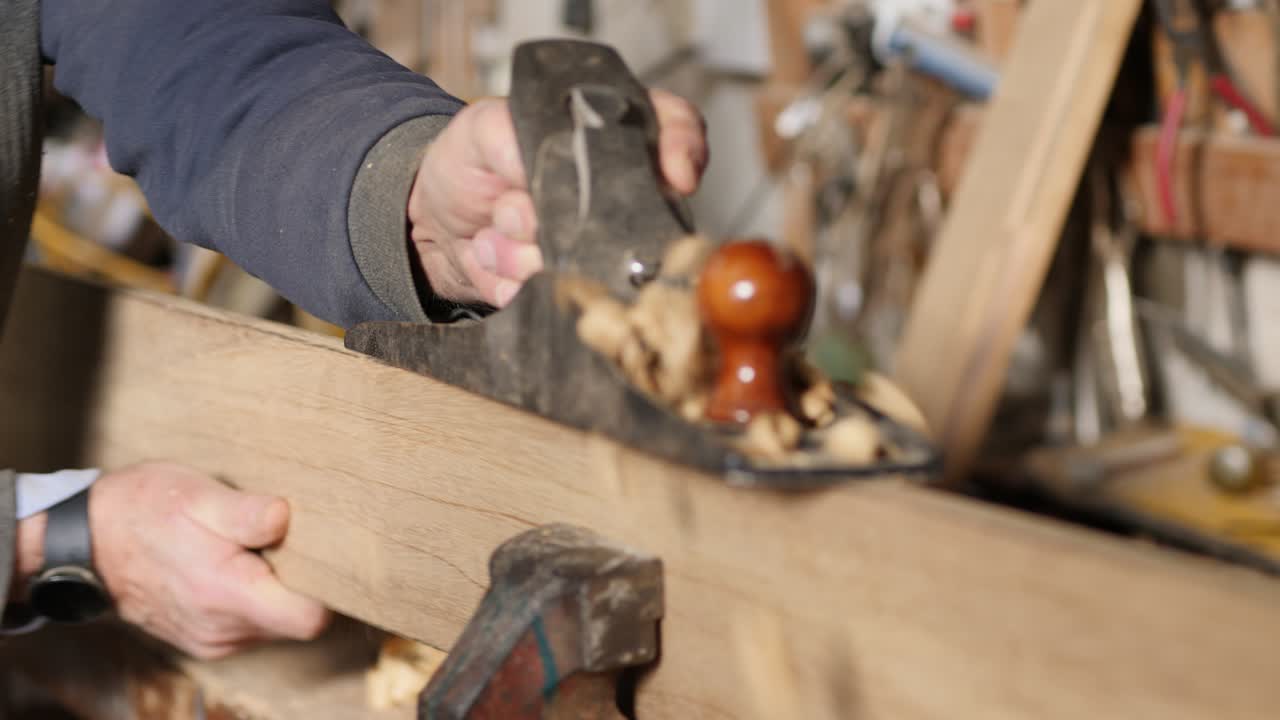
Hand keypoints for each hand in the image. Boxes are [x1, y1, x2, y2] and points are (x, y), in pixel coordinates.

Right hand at [16, 463, 330, 658]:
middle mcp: (224, 629)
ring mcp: (214, 639)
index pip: (309, 618)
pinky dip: (253, 597)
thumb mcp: (198, 496)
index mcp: (228, 594)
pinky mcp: (207, 639)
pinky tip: (235, 563)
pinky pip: (251, 624)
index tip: (329, 555)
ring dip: (275, 589)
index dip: (329, 588)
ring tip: (252, 548)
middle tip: (285, 540)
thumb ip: (248, 513)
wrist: (86, 544)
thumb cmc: (144, 510)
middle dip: (301, 582)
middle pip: (297, 619)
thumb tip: (288, 518)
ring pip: (275, 622)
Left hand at [409, 89, 708, 307]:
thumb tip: (534, 168)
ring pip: (590, 258)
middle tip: (511, 211)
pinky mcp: (573, 286)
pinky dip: (512, 277)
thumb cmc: (471, 164)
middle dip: (566, 217)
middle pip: (639, 210)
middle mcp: (618, 192)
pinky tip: (491, 257)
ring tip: (493, 230)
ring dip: (525, 249)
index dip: (686, 147)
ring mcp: (599, 244)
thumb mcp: (481, 128)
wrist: (435, 224)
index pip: (676, 127)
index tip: (676, 176)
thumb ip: (511, 134)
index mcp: (608, 136)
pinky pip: (556, 292)